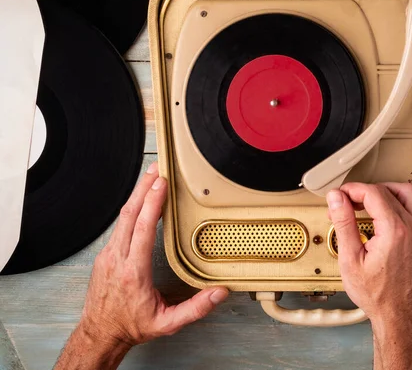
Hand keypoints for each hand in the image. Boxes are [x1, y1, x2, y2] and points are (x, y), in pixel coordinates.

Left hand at [55, 162, 228, 369]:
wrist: (100, 333)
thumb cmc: (131, 326)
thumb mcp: (166, 324)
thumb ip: (195, 309)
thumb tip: (219, 293)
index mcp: (132, 271)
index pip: (142, 229)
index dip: (152, 204)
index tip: (161, 185)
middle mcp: (117, 258)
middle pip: (129, 214)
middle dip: (143, 188)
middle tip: (156, 168)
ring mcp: (108, 254)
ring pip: (122, 216)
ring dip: (137, 194)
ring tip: (150, 177)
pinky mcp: (106, 253)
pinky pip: (119, 224)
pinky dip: (132, 207)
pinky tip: (141, 199)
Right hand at [326, 182, 411, 369]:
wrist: (395, 314)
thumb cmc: (375, 293)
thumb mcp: (349, 258)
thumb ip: (343, 223)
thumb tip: (337, 198)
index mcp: (393, 231)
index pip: (372, 192)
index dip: (352, 190)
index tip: (340, 196)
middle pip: (387, 191)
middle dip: (363, 192)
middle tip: (348, 204)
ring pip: (410, 193)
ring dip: (389, 189)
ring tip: (372, 199)